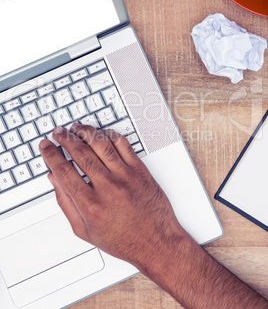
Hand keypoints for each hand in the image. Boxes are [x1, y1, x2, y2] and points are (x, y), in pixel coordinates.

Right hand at [39, 124, 186, 269]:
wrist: (156, 242)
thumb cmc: (123, 239)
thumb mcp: (85, 231)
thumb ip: (66, 204)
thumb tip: (55, 180)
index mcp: (91, 205)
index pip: (64, 171)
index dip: (51, 155)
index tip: (46, 147)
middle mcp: (108, 187)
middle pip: (80, 153)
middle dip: (65, 138)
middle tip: (58, 133)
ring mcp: (125, 176)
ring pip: (101, 144)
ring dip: (85, 132)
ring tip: (76, 128)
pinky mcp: (140, 170)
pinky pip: (123, 144)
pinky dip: (110, 135)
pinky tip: (101, 134)